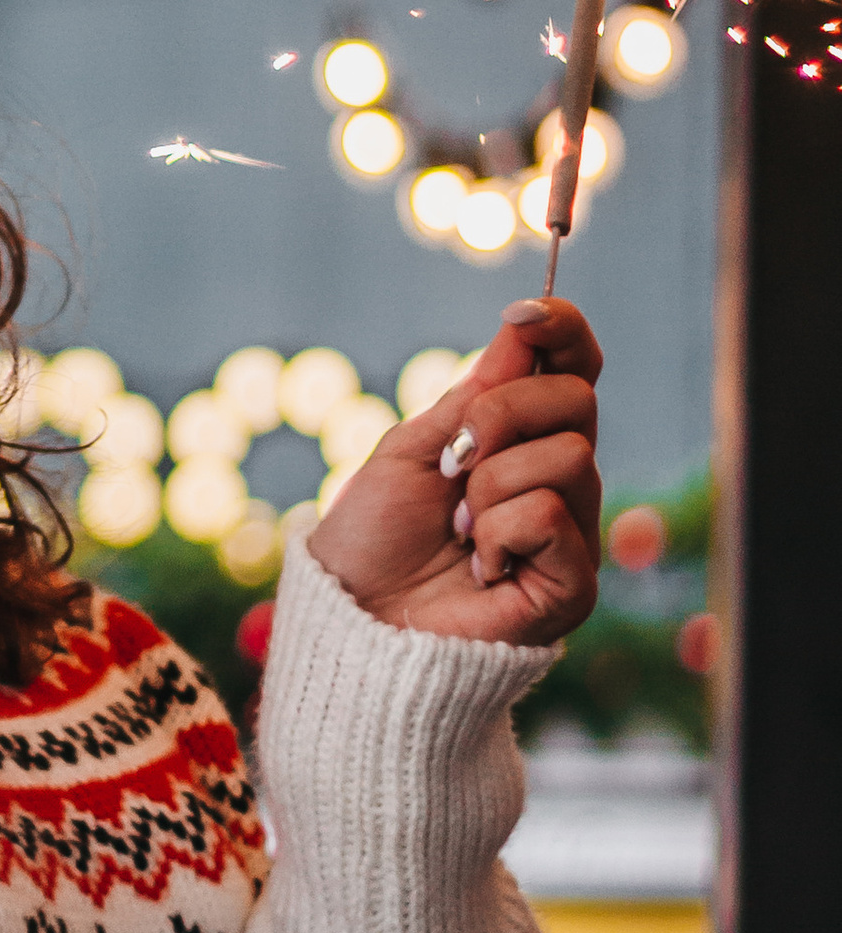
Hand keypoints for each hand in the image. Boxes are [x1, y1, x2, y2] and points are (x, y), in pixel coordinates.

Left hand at [307, 297, 602, 647]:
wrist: (355, 618)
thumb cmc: (374, 537)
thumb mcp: (415, 447)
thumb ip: (476, 395)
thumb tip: (525, 327)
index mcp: (521, 441)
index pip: (572, 370)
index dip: (563, 331)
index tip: (526, 314)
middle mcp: (559, 480)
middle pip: (577, 399)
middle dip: (501, 415)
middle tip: (453, 462)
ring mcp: (572, 532)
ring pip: (565, 456)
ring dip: (488, 487)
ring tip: (458, 530)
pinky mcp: (574, 584)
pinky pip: (552, 513)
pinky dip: (499, 532)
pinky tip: (480, 567)